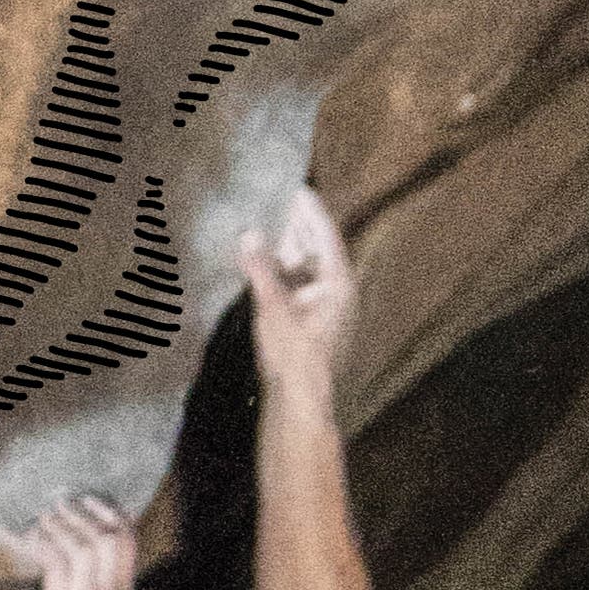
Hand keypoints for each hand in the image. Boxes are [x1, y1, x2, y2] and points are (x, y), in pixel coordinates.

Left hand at [18, 494, 136, 589]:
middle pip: (109, 534)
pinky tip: (30, 539)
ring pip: (81, 543)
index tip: (91, 499)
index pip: (129, 540)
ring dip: (59, 523)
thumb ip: (100, 587)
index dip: (111, 512)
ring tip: (42, 518)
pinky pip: (55, 560)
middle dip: (85, 511)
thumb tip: (85, 556)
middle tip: (61, 501)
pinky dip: (42, 542)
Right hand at [240, 183, 354, 392]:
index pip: (325, 234)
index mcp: (338, 283)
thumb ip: (261, 269)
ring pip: (309, 270)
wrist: (301, 401)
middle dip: (299, 227)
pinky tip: (266, 270)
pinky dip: (285, 273)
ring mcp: (329, 309)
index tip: (297, 187)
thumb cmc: (294, 354)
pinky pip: (301, 287)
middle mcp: (339, 292)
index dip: (310, 210)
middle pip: (319, 250)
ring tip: (268, 228)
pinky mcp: (315, 323)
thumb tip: (249, 233)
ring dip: (290, 251)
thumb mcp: (274, 307)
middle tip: (278, 202)